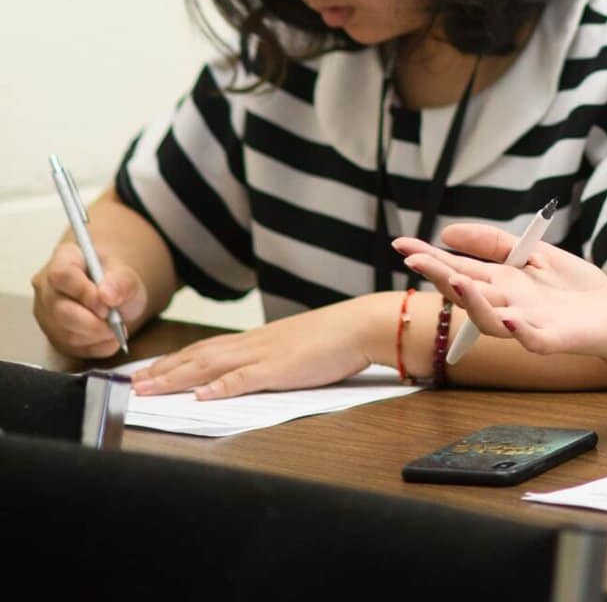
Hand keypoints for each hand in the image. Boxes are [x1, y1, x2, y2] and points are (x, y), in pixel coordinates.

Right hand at [31, 238, 147, 358]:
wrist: (114, 295)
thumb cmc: (115, 280)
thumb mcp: (127, 275)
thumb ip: (122, 281)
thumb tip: (108, 296)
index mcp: (64, 259)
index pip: (61, 275)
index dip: (83, 291)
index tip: (106, 303)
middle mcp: (47, 287)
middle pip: (60, 309)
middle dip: (92, 321)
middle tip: (115, 321)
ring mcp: (46, 313)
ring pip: (64, 332)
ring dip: (95, 336)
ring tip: (116, 328)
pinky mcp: (52, 335)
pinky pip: (71, 348)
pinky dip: (95, 347)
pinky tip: (109, 338)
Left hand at [133, 297, 381, 399]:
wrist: (362, 325)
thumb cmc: (336, 337)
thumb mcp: (295, 346)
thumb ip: (270, 358)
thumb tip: (247, 372)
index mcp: (256, 341)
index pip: (205, 350)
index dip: (173, 361)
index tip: (147, 370)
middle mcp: (252, 345)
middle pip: (197, 357)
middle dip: (162, 371)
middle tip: (131, 382)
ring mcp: (264, 357)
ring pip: (210, 366)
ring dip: (176, 378)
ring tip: (147, 389)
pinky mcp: (281, 370)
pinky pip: (245, 379)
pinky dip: (221, 387)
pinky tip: (201, 395)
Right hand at [398, 224, 606, 369]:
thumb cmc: (574, 289)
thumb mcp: (534, 254)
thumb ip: (495, 243)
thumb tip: (448, 232)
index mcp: (502, 284)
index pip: (459, 270)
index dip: (431, 258)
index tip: (401, 244)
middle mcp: (507, 305)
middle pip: (467, 293)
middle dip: (441, 277)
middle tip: (415, 261)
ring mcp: (528, 324)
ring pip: (491, 320)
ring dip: (474, 303)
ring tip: (457, 281)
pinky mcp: (554, 339)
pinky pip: (534, 340)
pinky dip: (522, 332)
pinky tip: (511, 320)